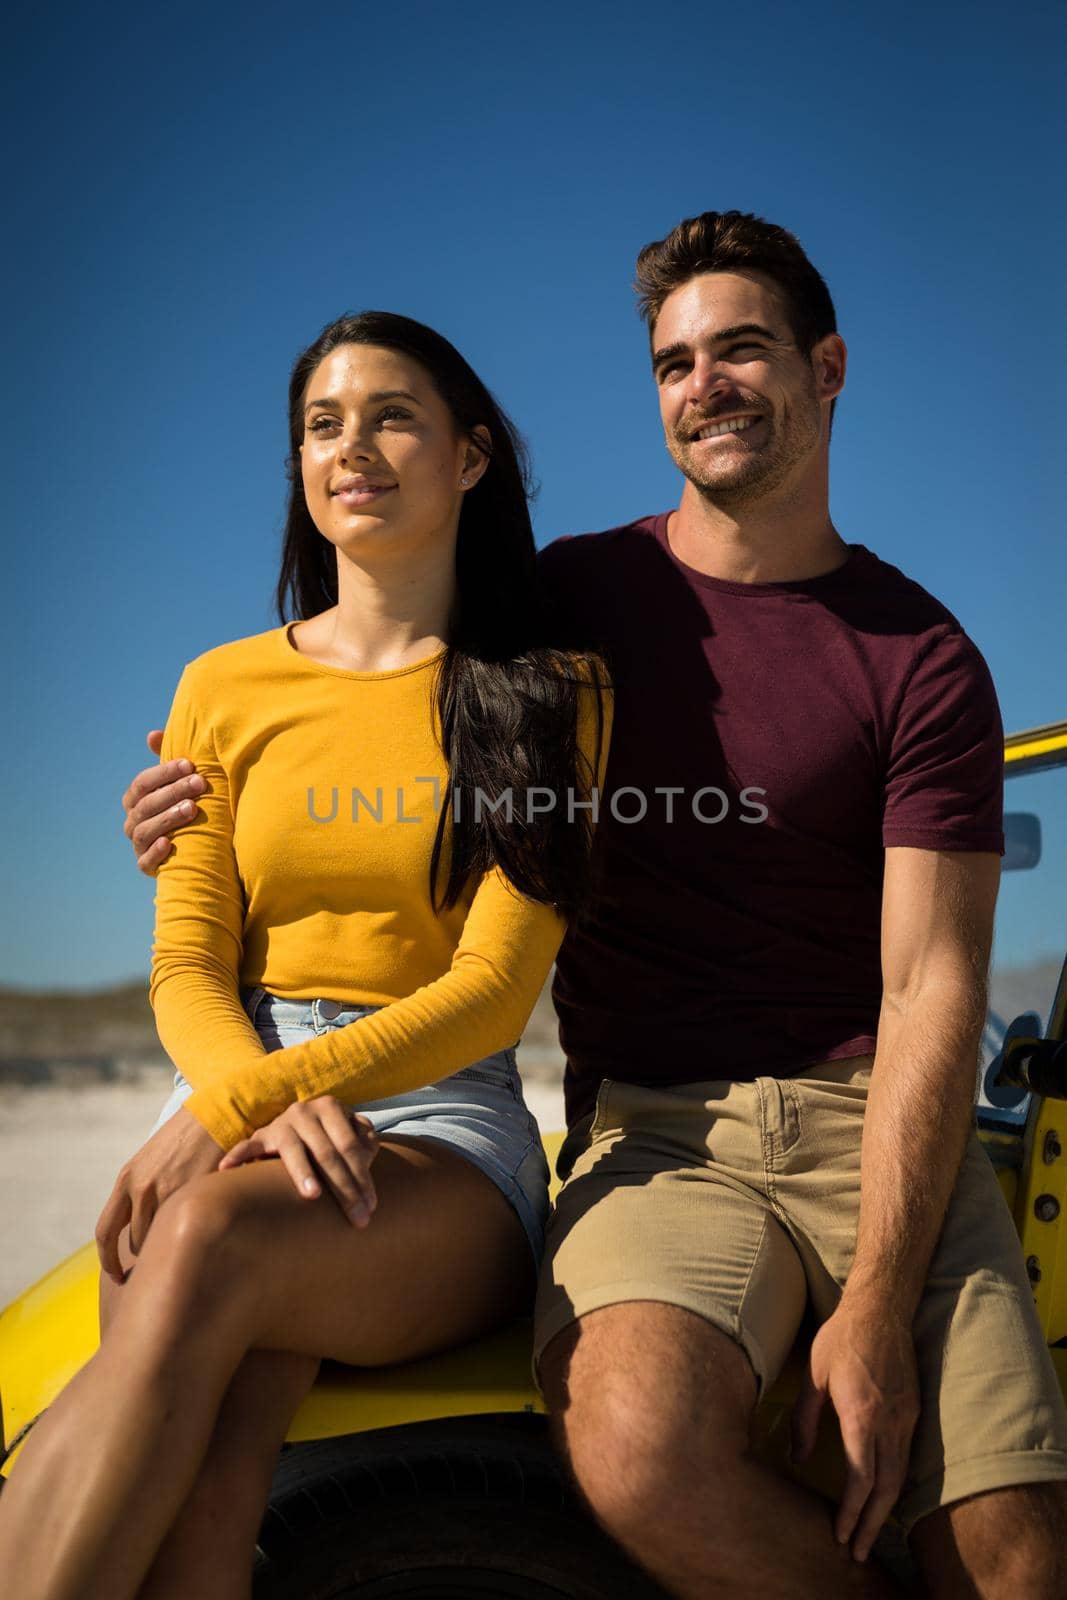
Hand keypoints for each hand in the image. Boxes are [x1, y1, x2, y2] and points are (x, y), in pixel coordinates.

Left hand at [95, 1107, 224, 1282]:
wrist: (214, 1115)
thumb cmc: (185, 1140)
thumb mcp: (150, 1162)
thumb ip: (140, 1191)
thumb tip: (136, 1228)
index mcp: (127, 1179)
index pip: (105, 1232)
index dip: (107, 1260)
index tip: (116, 1275)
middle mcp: (140, 1186)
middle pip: (135, 1242)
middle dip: (147, 1253)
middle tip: (160, 1261)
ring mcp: (166, 1189)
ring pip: (160, 1238)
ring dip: (170, 1244)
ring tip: (185, 1238)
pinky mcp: (192, 1190)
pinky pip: (185, 1225)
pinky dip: (190, 1230)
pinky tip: (202, 1226)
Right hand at [122, 729, 204, 875]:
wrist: (196, 849)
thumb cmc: (185, 806)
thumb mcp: (179, 783)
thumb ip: (167, 760)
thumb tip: (152, 735)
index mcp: (136, 799)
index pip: (143, 782)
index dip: (164, 772)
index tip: (190, 764)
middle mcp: (133, 821)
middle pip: (147, 804)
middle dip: (174, 791)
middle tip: (200, 783)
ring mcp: (138, 845)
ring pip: (146, 830)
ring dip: (168, 818)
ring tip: (192, 809)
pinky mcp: (147, 866)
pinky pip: (145, 862)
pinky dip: (155, 853)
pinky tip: (169, 843)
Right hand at [219, 1096, 379, 1226]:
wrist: (299, 1125)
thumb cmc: (332, 1138)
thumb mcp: (351, 1133)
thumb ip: (365, 1140)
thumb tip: (369, 1152)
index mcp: (331, 1107)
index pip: (350, 1147)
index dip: (363, 1177)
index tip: (371, 1206)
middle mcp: (304, 1111)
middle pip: (328, 1153)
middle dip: (345, 1189)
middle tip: (358, 1218)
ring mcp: (280, 1123)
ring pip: (294, 1152)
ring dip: (304, 1174)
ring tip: (313, 1195)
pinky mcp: (260, 1136)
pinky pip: (247, 1146)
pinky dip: (238, 1156)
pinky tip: (227, 1170)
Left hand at [790, 1295, 919, 1562]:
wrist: (880, 1309)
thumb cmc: (840, 1338)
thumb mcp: (813, 1376)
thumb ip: (805, 1420)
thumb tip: (796, 1458)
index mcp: (861, 1414)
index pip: (860, 1478)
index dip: (850, 1512)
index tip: (839, 1534)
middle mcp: (889, 1422)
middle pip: (885, 1488)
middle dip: (871, 1524)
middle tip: (855, 1551)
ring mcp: (906, 1418)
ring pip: (900, 1476)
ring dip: (884, 1509)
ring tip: (868, 1533)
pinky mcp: (914, 1411)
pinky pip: (906, 1457)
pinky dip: (895, 1484)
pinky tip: (882, 1497)